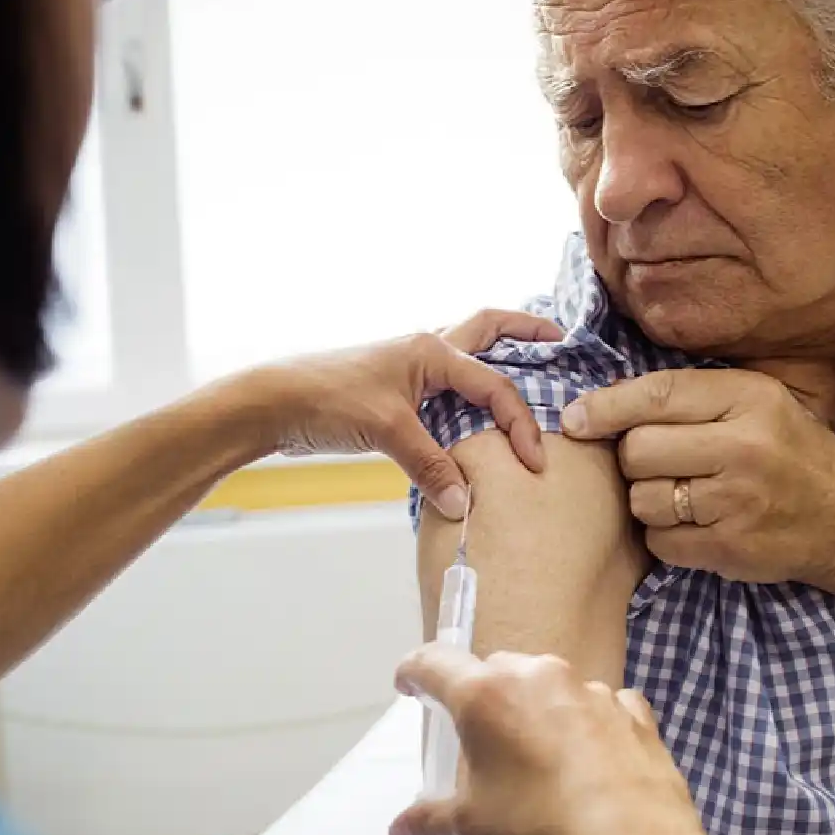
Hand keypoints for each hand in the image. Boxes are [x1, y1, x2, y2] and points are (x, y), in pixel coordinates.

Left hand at [262, 310, 559, 519]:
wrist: (275, 403)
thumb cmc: (327, 399)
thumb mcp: (387, 432)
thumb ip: (431, 467)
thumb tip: (464, 505)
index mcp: (432, 351)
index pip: (495, 386)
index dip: (521, 424)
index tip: (535, 462)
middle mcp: (426, 350)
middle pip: (487, 328)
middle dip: (525, 330)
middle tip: (559, 338)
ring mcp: (410, 368)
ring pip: (466, 353)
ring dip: (497, 356)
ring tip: (530, 366)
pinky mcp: (396, 391)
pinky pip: (445, 387)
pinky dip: (468, 394)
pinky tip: (475, 414)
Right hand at [389, 646, 723, 834]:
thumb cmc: (543, 829)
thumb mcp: (472, 828)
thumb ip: (431, 820)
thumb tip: (405, 830)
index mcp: (485, 694)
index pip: (434, 663)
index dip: (415, 672)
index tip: (410, 682)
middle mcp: (536, 676)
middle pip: (494, 671)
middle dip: (483, 699)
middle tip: (481, 741)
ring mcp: (588, 689)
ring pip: (549, 685)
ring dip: (538, 711)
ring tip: (538, 761)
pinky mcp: (630, 711)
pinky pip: (601, 704)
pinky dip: (589, 724)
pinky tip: (589, 761)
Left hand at [561, 369, 834, 583]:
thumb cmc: (787, 453)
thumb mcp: (752, 404)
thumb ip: (688, 398)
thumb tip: (600, 402)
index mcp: (749, 398)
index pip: (657, 395)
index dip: (605, 407)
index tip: (575, 419)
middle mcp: (744, 446)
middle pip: (638, 449)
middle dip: (635, 459)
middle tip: (662, 464)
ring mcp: (738, 502)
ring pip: (643, 498)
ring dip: (649, 500)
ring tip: (683, 496)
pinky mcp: (731, 548)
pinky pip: (659, 541)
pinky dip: (665, 537)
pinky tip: (694, 526)